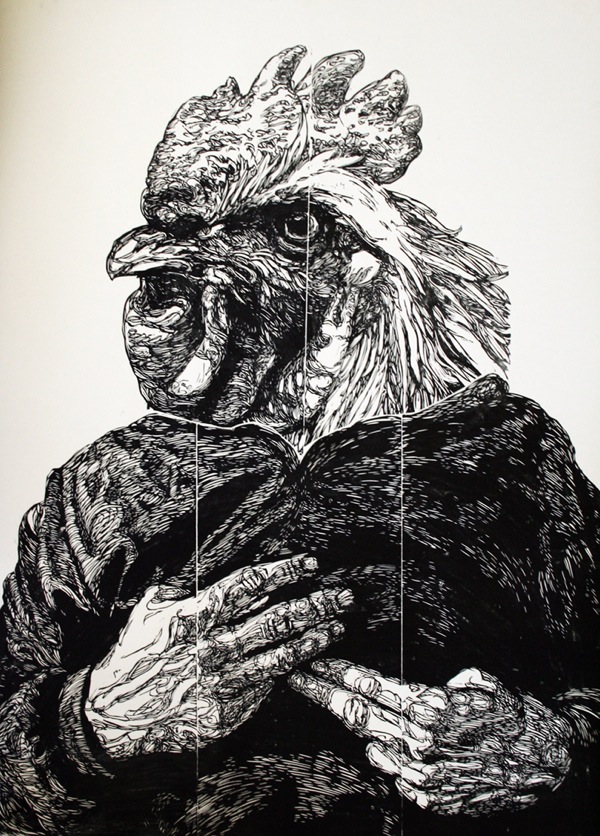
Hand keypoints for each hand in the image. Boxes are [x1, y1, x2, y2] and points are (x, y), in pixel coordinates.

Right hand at [85, 557, 350, 758]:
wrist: (114, 715)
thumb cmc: (134, 654)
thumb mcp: (149, 609)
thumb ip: (182, 586)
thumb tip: (213, 564)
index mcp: (193, 617)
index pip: (248, 586)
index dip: (283, 572)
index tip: (310, 563)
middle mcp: (211, 648)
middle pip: (274, 619)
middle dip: (314, 604)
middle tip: (342, 594)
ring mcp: (221, 682)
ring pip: (279, 655)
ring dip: (313, 638)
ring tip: (338, 625)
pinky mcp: (226, 711)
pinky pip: (264, 687)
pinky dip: (288, 669)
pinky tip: (307, 658)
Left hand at [289, 662, 571, 815]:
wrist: (544, 764)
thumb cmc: (513, 717)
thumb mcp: (482, 682)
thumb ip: (440, 684)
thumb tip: (409, 694)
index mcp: (429, 709)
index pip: (368, 687)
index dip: (335, 673)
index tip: (312, 663)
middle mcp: (419, 743)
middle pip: (356, 715)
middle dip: (321, 695)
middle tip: (297, 679)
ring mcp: (421, 774)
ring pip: (372, 744)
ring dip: (357, 726)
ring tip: (343, 707)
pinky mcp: (430, 797)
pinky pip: (394, 773)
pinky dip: (387, 755)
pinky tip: (388, 744)